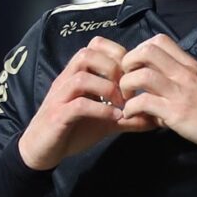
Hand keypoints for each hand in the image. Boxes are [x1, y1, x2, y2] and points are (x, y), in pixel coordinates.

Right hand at [17, 38, 135, 170]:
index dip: (117, 54)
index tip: (132, 73)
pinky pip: (78, 105)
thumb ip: (127, 117)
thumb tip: (155, 119)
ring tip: (123, 104)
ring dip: (107, 88)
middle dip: (113, 68)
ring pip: (81, 77)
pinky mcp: (57, 117)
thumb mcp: (104, 122)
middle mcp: (66, 80)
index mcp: (77, 74)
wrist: (41, 151)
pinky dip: (101, 109)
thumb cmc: (72, 130)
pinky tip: (115, 117)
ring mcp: (60, 97)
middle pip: (87, 54)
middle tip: (128, 89)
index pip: (94, 46)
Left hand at [116, 35, 196, 158]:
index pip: (160, 41)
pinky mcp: (176, 113)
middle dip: (127, 63)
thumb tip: (160, 88)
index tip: (137, 66)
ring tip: (126, 99)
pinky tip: (131, 115)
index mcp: (190, 65)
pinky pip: (143, 102)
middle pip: (146, 51)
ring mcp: (180, 92)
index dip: (140, 49)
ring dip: (125, 86)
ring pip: (141, 75)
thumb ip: (182, 81)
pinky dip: (131, 108)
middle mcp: (184, 74)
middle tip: (126, 79)